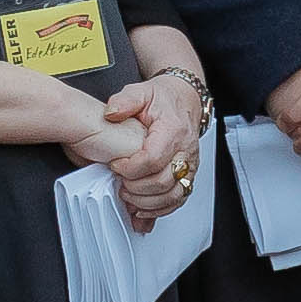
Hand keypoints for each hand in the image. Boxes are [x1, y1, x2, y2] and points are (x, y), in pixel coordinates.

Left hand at [110, 71, 203, 229]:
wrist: (184, 100)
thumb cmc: (164, 99)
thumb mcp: (141, 92)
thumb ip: (124, 101)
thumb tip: (111, 113)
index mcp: (172, 131)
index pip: (153, 159)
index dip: (131, 168)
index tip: (115, 165)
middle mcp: (185, 151)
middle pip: (163, 181)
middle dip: (136, 188)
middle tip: (119, 182)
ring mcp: (189, 165)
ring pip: (174, 195)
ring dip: (148, 203)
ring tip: (128, 198)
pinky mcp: (188, 175)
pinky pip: (179, 199)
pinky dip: (160, 210)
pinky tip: (143, 210)